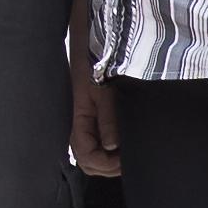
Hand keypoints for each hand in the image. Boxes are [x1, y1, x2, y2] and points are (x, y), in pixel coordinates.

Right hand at [70, 40, 118, 179]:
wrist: (94, 40)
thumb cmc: (98, 60)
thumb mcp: (106, 89)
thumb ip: (108, 118)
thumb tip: (112, 147)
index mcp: (79, 117)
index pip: (85, 154)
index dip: (105, 163)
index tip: (124, 159)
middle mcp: (80, 122)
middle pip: (87, 161)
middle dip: (107, 167)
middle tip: (128, 160)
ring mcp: (86, 121)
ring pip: (92, 154)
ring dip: (108, 160)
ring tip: (127, 153)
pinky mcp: (93, 116)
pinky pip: (97, 142)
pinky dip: (109, 150)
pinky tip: (122, 144)